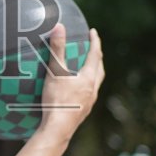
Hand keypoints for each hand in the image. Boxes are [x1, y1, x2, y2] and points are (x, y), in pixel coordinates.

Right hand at [37, 24, 103, 139]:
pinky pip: (89, 93)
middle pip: (99, 69)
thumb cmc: (57, 100)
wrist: (58, 129)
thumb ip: (57, 49)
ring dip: (94, 72)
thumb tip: (59, 26)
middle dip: (97, 57)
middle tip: (92, 48)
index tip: (93, 32)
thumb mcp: (55, 72)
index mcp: (89, 78)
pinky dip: (87, 85)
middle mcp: (93, 89)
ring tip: (87, 68)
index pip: (95, 55)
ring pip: (96, 83)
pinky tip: (78, 89)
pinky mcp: (83, 111)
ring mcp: (90, 102)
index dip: (94, 42)